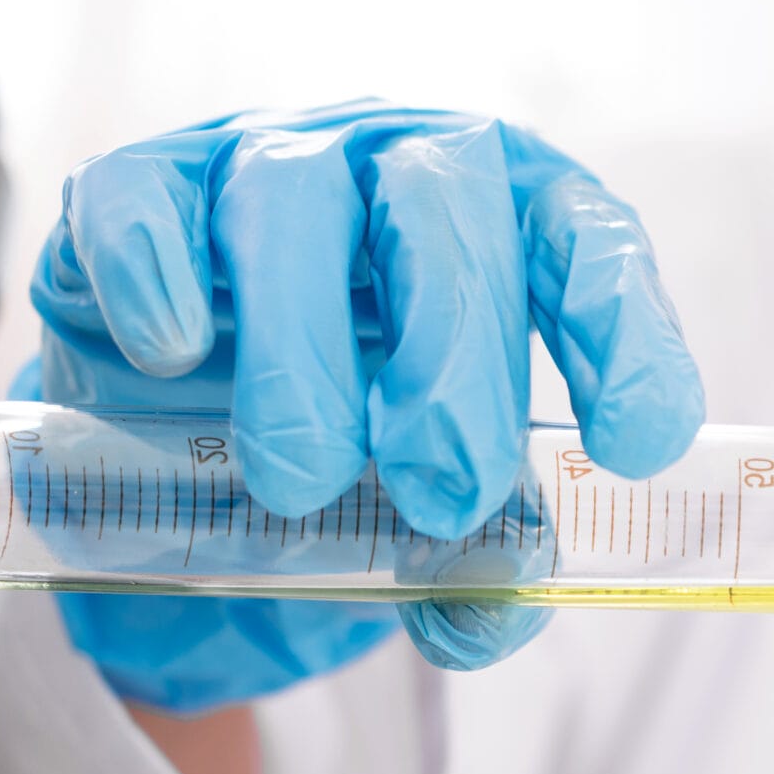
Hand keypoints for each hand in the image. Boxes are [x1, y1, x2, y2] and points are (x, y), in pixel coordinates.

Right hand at [22, 103, 704, 713]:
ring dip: (304, 346)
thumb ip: (481, 566)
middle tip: (445, 492)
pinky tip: (173, 356)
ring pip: (291, 201)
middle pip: (444, 214)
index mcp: (513, 224)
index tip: (635, 446)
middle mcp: (397, 168)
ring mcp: (264, 163)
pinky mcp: (139, 188)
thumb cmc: (360, 449)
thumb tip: (490, 611)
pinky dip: (157, 273)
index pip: (590, 244)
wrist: (184, 441)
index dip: (624, 333)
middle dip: (454, 358)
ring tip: (302, 479)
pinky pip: (143, 202)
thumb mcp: (435, 512)